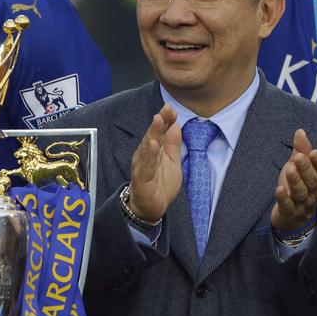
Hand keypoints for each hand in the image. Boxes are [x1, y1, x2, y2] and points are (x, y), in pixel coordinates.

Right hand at [127, 104, 181, 221]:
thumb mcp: (172, 161)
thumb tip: (175, 124)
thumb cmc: (159, 183)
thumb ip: (173, 144)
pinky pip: (146, 166)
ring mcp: (142, 166)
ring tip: (158, 120)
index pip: (160, 131)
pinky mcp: (141, 179)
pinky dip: (149, 155)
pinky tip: (153, 145)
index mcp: (154, 149)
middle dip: (159, 121)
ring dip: (153, 133)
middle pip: (153, 135)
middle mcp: (145, 155)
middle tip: (166, 108)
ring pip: (147, 147)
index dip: (165, 119)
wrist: (149, 208)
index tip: (171, 107)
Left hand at [271, 129, 316, 230]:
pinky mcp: (289, 213)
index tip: (313, 152)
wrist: (291, 216)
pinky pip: (288, 206)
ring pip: (301, 193)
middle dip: (306, 168)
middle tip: (298, 157)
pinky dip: (284, 198)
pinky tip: (279, 189)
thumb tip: (300, 131)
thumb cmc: (297, 186)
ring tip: (289, 170)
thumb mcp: (298, 167)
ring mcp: (302, 204)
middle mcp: (313, 192)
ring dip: (296, 181)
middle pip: (312, 181)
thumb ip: (301, 150)